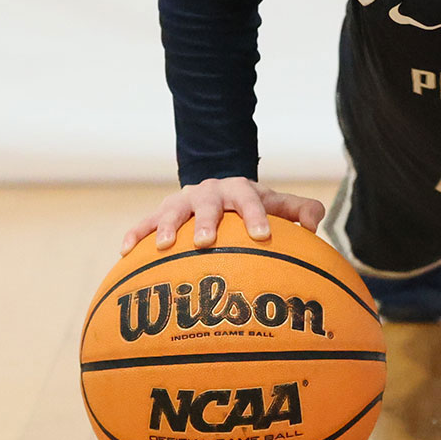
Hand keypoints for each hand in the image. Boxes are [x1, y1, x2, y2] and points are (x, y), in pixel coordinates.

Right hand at [121, 177, 326, 254]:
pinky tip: (123, 252)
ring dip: (165, 226)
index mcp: (239, 190)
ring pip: (172, 211)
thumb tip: (316, 223)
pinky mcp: (160, 212)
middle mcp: (209, 192)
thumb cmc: (251, 206)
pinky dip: (134, 234)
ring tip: (161, 246)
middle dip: (206, 221)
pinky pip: (143, 222)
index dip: (256, 216)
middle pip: (207, 204)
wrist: (217, 187)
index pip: (250, 200)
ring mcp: (182, 201)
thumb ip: (299, 210)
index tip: (264, 236)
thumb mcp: (275, 203)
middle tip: (206, 242)